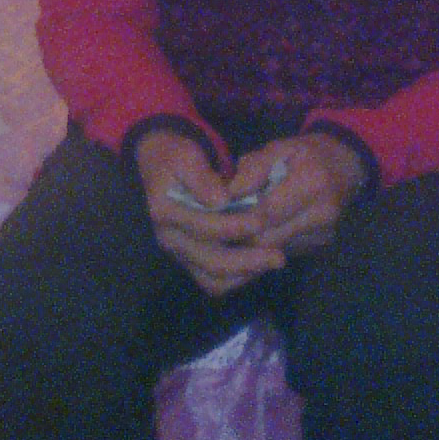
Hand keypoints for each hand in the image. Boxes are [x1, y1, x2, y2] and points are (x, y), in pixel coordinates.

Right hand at [134, 126, 288, 298]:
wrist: (160, 167)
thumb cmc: (177, 158)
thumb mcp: (187, 157)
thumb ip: (202, 178)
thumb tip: (220, 201)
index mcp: (166, 212)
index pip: (205, 228)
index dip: (235, 226)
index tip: (262, 221)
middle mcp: (170, 238)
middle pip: (211, 262)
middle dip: (247, 261)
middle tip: (278, 257)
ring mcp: (179, 253)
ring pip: (213, 280)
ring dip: (244, 274)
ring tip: (271, 262)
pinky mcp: (189, 260)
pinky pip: (214, 281)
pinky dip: (237, 277)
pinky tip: (258, 264)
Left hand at [222, 132, 366, 258]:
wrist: (346, 165)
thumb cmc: (307, 153)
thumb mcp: (279, 148)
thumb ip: (254, 168)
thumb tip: (228, 194)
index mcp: (311, 183)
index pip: (265, 213)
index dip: (238, 217)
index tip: (218, 214)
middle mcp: (321, 214)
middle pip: (268, 239)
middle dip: (243, 234)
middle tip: (226, 224)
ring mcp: (323, 234)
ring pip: (274, 250)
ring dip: (257, 240)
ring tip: (245, 224)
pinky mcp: (321, 245)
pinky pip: (286, 250)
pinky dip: (272, 242)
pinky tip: (267, 227)